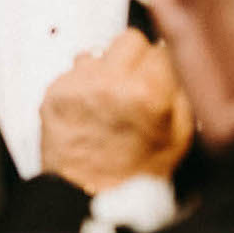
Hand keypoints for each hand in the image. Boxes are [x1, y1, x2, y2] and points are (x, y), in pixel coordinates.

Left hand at [40, 29, 194, 193]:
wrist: (88, 192)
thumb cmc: (134, 171)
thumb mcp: (179, 135)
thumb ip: (179, 92)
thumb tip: (171, 63)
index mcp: (146, 92)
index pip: (160, 50)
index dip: (162, 64)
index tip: (159, 75)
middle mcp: (108, 83)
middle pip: (128, 40)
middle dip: (135, 57)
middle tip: (136, 81)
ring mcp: (77, 86)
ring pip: (98, 52)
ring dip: (106, 68)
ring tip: (109, 97)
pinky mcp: (53, 92)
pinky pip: (74, 71)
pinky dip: (83, 82)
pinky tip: (89, 106)